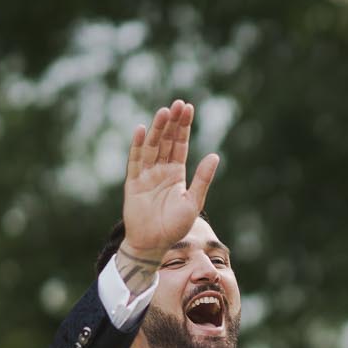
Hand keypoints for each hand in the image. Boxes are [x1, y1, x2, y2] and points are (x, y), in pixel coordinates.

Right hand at [121, 102, 218, 257]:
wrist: (153, 244)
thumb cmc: (174, 226)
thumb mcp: (193, 202)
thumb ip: (203, 179)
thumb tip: (214, 155)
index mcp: (176, 173)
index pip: (179, 144)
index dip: (183, 127)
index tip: (188, 108)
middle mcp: (160, 170)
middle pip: (166, 141)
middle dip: (172, 122)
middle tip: (178, 104)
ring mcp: (146, 175)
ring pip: (151, 146)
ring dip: (157, 129)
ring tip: (164, 112)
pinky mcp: (133, 182)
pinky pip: (135, 161)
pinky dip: (138, 145)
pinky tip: (142, 130)